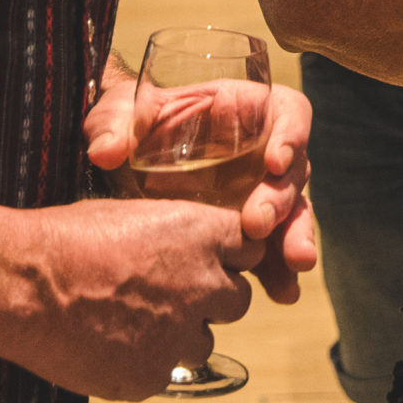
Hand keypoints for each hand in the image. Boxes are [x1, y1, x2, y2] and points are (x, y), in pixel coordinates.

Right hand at [0, 194, 267, 400]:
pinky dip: (144, 364)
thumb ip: (173, 233)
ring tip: (134, 322)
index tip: (214, 261)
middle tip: (172, 296)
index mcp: (200, 235)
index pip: (251, 247)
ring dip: (180, 335)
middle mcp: (201, 285)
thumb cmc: (67, 241)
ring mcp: (179, 334)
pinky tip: (111, 345)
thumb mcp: (131, 212)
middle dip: (211, 299)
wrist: (24, 285)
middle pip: (238, 300)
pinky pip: (164, 373)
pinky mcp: (153, 375)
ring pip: (203, 342)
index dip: (230, 257)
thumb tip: (185, 246)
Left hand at [84, 66, 317, 300]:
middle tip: (257, 224)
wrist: (124, 162)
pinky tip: (281, 292)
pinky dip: (279, 269)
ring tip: (294, 264)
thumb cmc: (133, 125)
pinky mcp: (248, 228)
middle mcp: (261, 151)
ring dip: (296, 236)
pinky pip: (274, 246)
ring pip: (294, 211)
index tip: (275, 162)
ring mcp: (258, 191)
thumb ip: (112, 125)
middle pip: (294, 169)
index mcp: (243, 110)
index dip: (292, 134)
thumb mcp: (119, 113)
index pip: (288, 113)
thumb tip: (106, 151)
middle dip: (283, 198)